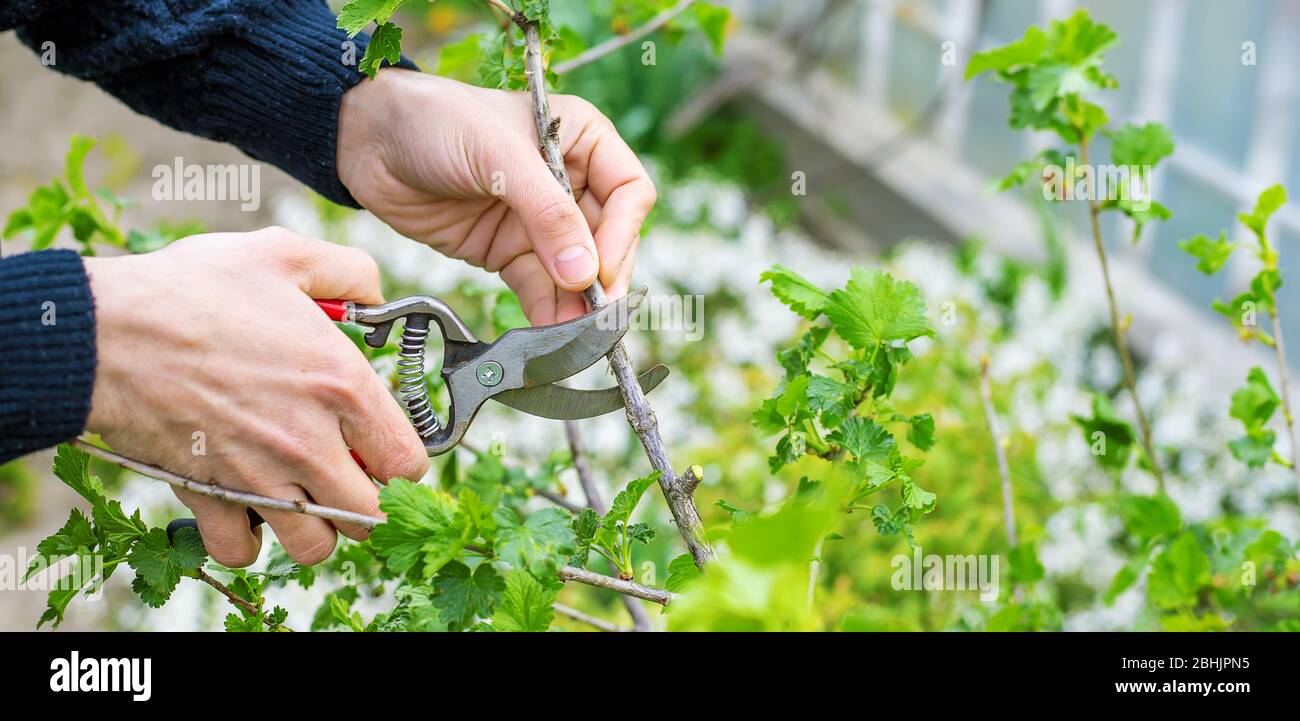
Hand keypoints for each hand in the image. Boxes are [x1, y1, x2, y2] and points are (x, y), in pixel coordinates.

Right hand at [84, 228, 428, 565]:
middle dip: (368, 500)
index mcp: (340, 383)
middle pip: (371, 514)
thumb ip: (347, 272)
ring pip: (315, 545)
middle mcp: (308, 440)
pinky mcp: (207, 495)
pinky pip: (242, 551)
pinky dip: (247, 539)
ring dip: (316, 527)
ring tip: (302, 495)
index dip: (400, 459)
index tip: (381, 447)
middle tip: (347, 475)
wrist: (102, 329)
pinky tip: (248, 506)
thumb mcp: (283, 255)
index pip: (407, 460)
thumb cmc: (190, 290)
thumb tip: (377, 294)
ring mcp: (258, 475)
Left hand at [337, 69, 655, 324]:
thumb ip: (546, 213)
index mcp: (583, 140)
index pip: (629, 193)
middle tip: (595, 318)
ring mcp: (540, 221)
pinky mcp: (508, 251)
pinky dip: (547, 314)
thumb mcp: (497, 155)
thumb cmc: (436, 120)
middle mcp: (570, 182)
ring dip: (578, 307)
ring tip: (572, 339)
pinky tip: (547, 336)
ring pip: (577, 273)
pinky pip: (541, 289)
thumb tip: (585, 275)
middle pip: (610, 241)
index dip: (622, 236)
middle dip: (603, 281)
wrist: (367, 140)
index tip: (600, 273)